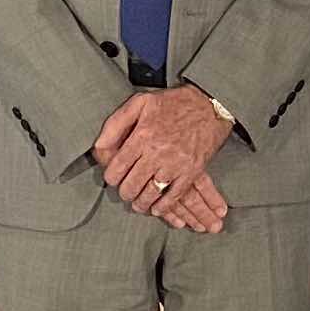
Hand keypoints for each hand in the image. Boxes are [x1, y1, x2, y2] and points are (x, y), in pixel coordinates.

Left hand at [96, 86, 231, 220]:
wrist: (210, 105)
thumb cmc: (174, 103)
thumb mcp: (140, 102)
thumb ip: (116, 122)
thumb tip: (99, 146)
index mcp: (142, 136)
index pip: (117, 168)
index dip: (111, 177)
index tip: (113, 178)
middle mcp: (157, 153)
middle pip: (131, 185)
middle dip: (125, 192)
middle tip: (126, 191)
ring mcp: (175, 164)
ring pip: (150, 194)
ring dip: (141, 203)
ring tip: (138, 202)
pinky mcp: (191, 172)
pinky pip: (173, 197)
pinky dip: (163, 207)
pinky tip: (157, 208)